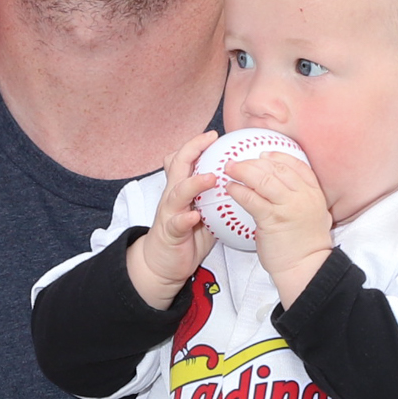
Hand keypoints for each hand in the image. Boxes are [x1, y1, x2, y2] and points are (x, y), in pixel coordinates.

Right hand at [130, 131, 219, 306]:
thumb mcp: (199, 209)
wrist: (161, 264)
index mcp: (182, 189)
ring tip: (209, 178)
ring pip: (177, 192)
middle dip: (193, 150)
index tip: (213, 135)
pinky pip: (176, 224)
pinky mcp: (170, 233)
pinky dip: (185, 219)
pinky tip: (194, 216)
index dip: (197, 145)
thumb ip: (211, 195)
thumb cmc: (184, 236)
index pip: (185, 160)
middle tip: (210, 140)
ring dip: (193, 183)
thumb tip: (236, 182)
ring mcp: (170, 214)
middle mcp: (173, 196)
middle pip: (178, 166)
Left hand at [222, 150, 333, 302]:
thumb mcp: (313, 216)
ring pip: (264, 178)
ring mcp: (288, 206)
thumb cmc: (304, 247)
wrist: (306, 268)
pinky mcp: (272, 218)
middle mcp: (303, 196)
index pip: (297, 165)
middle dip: (255, 161)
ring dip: (243, 171)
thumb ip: (301, 199)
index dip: (278, 156)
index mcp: (314, 193)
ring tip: (229, 170)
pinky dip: (239, 190)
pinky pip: (252, 198)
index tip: (263, 154)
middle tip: (238, 161)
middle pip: (277, 168)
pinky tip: (230, 188)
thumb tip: (283, 189)